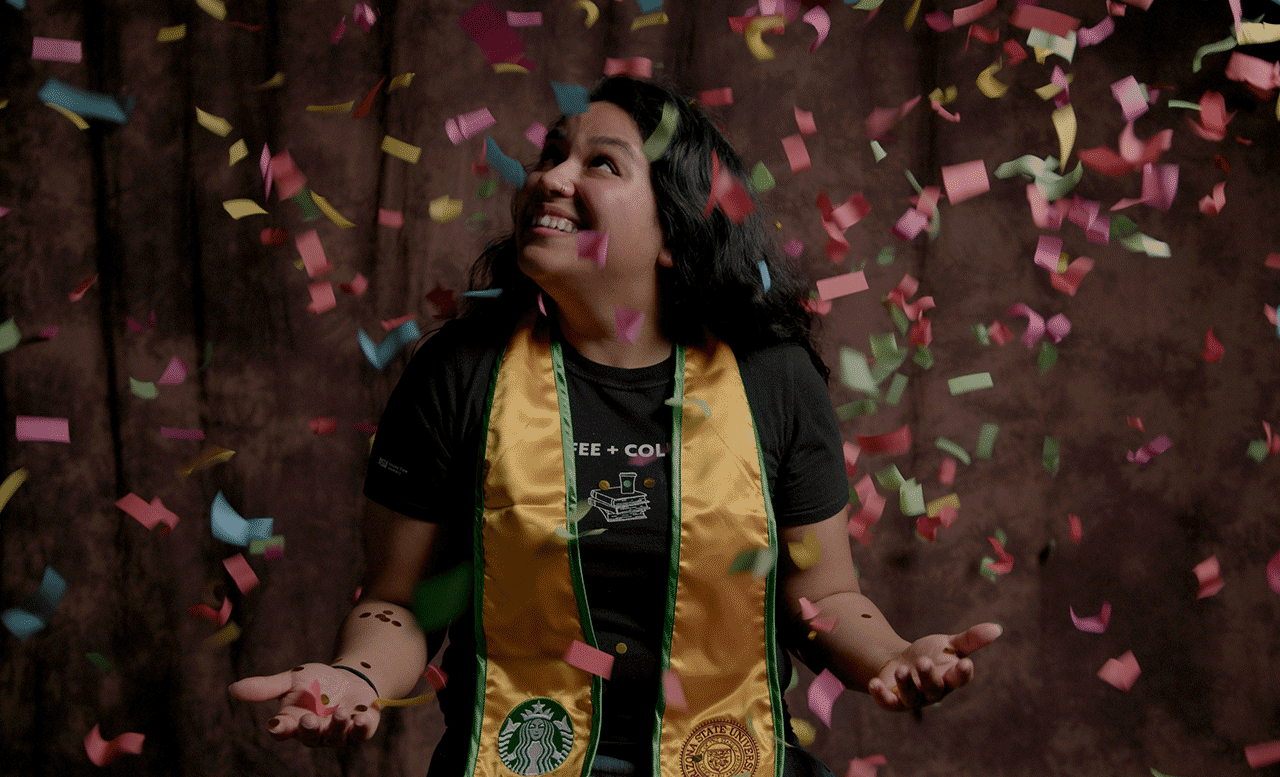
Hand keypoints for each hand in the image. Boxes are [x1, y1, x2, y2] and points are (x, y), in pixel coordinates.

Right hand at [229, 663, 380, 746]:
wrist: (349, 678)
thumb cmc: (316, 682)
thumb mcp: (292, 679)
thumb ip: (267, 687)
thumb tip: (232, 688)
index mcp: (294, 721)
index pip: (282, 730)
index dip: (279, 728)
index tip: (276, 724)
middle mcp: (315, 732)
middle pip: (309, 736)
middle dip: (309, 729)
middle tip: (309, 720)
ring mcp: (338, 733)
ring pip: (336, 737)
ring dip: (337, 726)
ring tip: (340, 712)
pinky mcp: (360, 729)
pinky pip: (361, 733)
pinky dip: (362, 727)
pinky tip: (362, 718)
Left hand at [867, 623, 1001, 711]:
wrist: (900, 663)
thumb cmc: (930, 655)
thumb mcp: (949, 644)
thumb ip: (971, 639)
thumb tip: (997, 628)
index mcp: (950, 678)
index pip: (960, 679)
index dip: (963, 673)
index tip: (965, 663)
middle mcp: (933, 692)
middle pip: (934, 688)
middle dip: (929, 676)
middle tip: (923, 661)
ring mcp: (913, 698)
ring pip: (911, 697)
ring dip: (906, 684)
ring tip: (901, 669)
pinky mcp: (893, 701)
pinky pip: (888, 702)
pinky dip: (881, 695)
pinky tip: (873, 683)